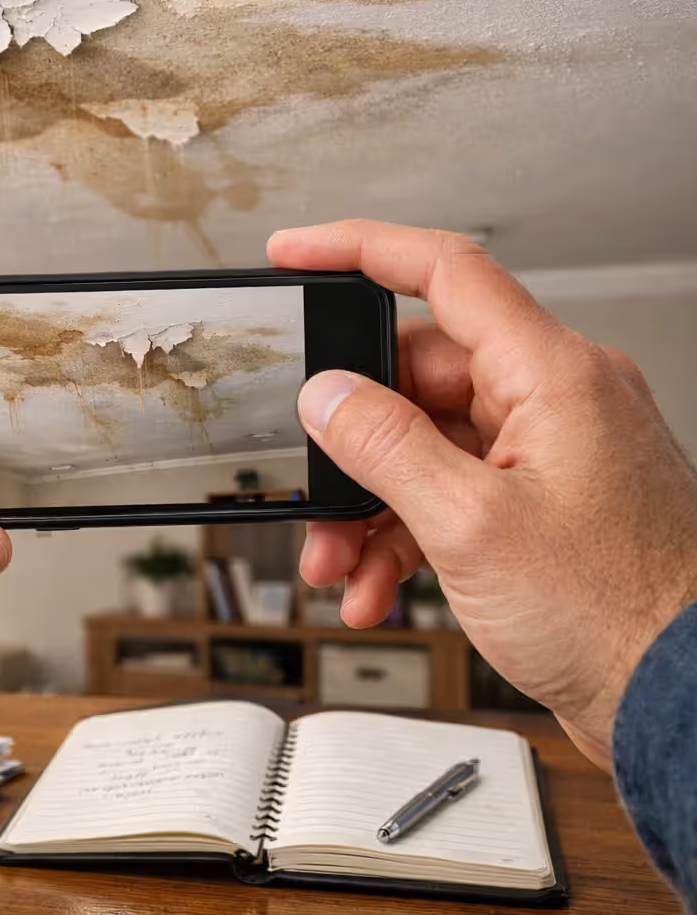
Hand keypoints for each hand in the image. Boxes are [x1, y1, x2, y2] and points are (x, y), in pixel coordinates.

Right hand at [269, 220, 696, 767]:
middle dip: (349, 442)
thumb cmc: (620, 616)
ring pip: (425, 447)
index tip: (295, 252)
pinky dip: (403, 537)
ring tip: (339, 565)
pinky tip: (377, 587)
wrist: (683, 703)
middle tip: (310, 489)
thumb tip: (327, 395)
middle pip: (417, 378)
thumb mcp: (470, 526)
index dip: (360, 249)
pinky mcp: (542, 507)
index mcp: (554, 377)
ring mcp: (550, 456)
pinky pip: (450, 496)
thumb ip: (386, 447)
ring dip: (369, 508)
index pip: (445, 272)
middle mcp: (556, 403)